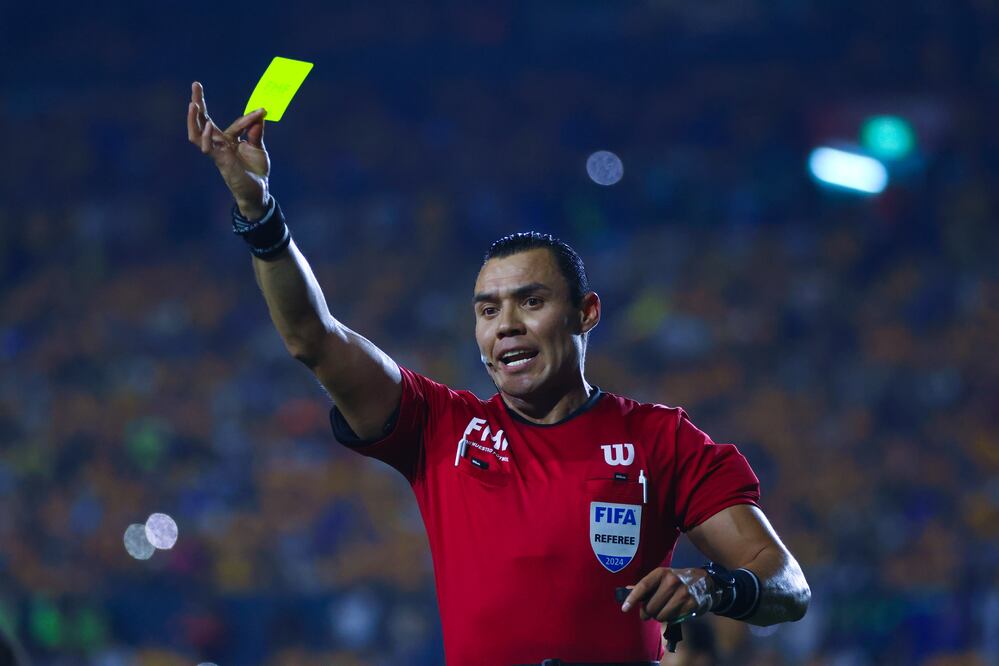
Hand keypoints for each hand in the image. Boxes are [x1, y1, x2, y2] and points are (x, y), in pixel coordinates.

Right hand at [187, 81, 270, 217]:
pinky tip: (207, 126)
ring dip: (193, 119)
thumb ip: (256, 132)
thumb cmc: (256, 171)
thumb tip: (260, 114)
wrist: (259, 192)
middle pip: (203, 121)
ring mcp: (217, 152)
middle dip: (198, 103)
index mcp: (229, 140)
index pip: (236, 123)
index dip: (249, 117)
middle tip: (195, 84)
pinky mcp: (218, 161)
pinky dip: (206, 137)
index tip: (263, 110)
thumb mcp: (258, 148)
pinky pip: (206, 148)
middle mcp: (220, 144)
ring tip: (192, 103)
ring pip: (197, 134)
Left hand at [621, 567, 714, 622]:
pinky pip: (673, 619)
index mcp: (662, 573)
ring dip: (660, 616)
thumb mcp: (663, 577)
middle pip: (651, 606)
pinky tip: (676, 610)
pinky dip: (672, 618)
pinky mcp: (692, 604)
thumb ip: (646, 586)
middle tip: (651, 611)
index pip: (643, 586)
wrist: (706, 582)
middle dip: (648, 612)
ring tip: (665, 610)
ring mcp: (683, 593)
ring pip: (661, 616)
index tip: (624, 608)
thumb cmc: (678, 580)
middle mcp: (672, 581)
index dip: (632, 598)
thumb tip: (626, 590)